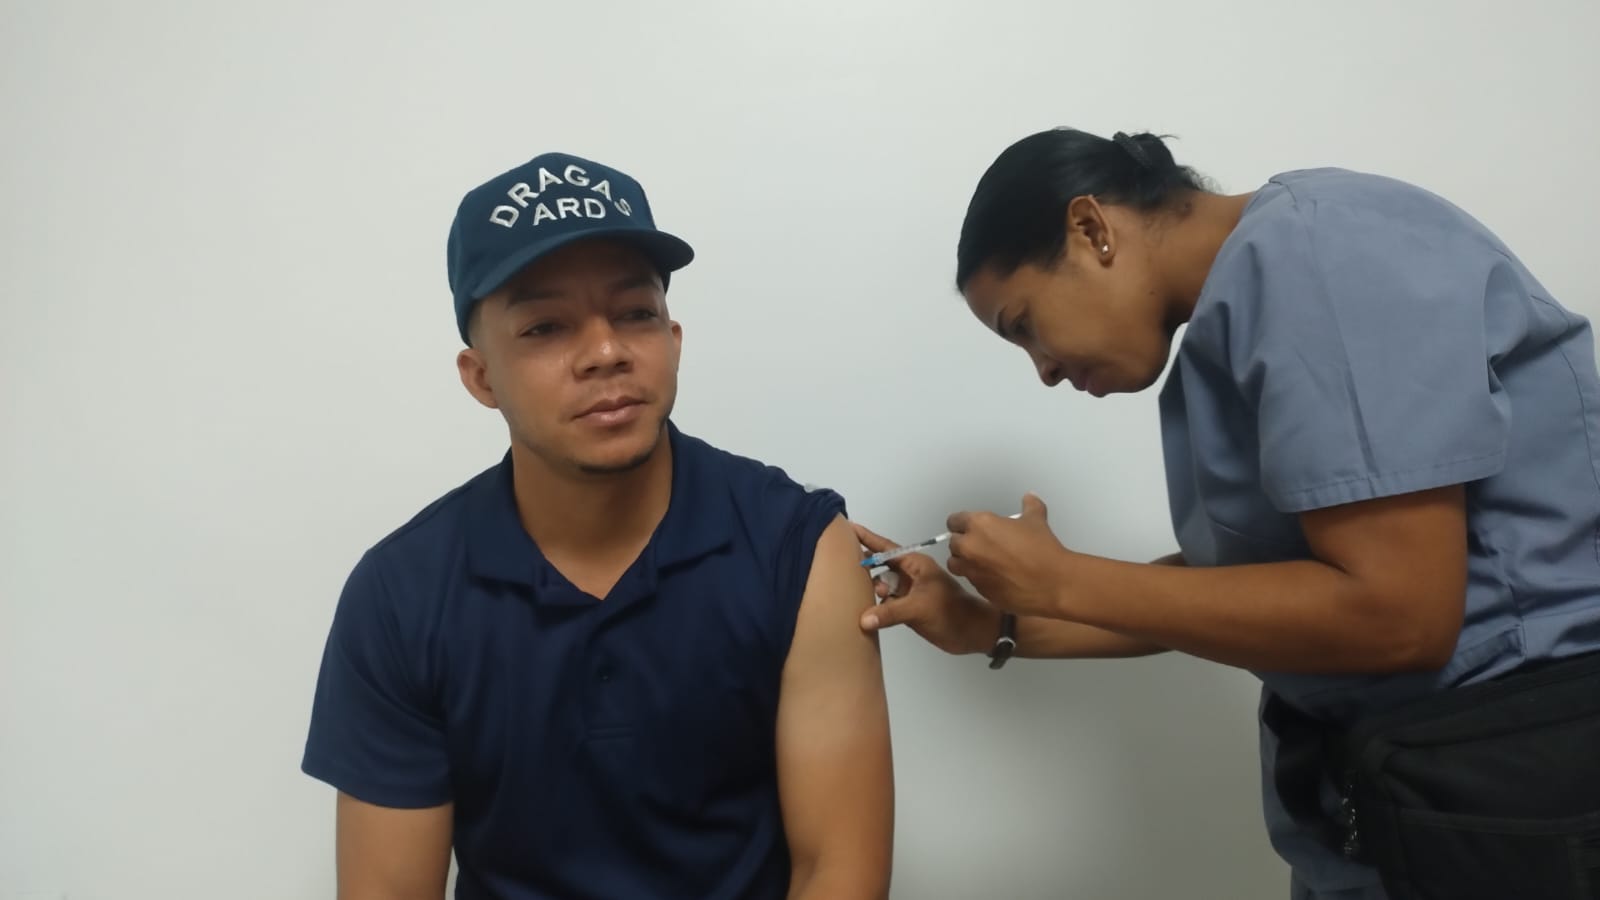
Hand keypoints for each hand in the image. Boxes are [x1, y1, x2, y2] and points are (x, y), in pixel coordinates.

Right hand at [852, 521, 1002, 655]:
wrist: (974, 633)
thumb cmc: (951, 612)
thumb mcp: (919, 609)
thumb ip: (890, 612)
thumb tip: (863, 619)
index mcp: (915, 565)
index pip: (886, 548)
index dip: (867, 538)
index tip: (847, 528)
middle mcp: (909, 575)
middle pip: (880, 567)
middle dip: (864, 568)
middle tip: (841, 571)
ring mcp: (908, 592)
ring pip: (882, 586)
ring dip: (870, 590)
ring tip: (852, 596)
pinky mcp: (908, 609)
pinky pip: (886, 604)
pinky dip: (876, 608)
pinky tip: (864, 614)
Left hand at [947, 494, 1073, 618]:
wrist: (1052, 583)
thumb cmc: (1042, 551)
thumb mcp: (1037, 521)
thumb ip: (1030, 506)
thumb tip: (1030, 499)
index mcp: (979, 525)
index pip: (954, 520)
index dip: (962, 523)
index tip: (968, 525)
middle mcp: (970, 547)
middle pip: (953, 543)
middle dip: (964, 543)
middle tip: (980, 544)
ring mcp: (972, 571)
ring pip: (956, 564)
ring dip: (964, 562)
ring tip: (981, 561)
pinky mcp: (979, 590)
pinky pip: (971, 581)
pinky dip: (978, 578)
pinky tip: (994, 577)